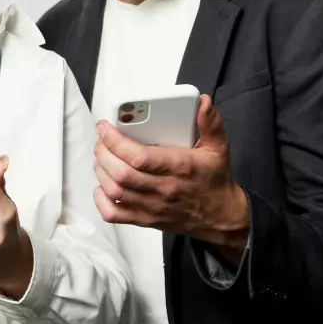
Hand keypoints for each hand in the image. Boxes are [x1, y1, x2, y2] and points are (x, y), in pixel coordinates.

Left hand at [92, 94, 249, 262]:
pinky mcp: (146, 220)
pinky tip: (102, 185)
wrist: (221, 217)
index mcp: (180, 168)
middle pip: (121, 173)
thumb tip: (203, 103)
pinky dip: (100, 199)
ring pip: (115, 191)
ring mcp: (153, 207)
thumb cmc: (215, 180)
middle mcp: (164, 189)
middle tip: (101, 139)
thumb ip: (210, 123)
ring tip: (102, 155)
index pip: (139, 157)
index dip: (115, 140)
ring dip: (101, 170)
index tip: (105, 127)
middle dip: (103, 152)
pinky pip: (114, 214)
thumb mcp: (218, 148)